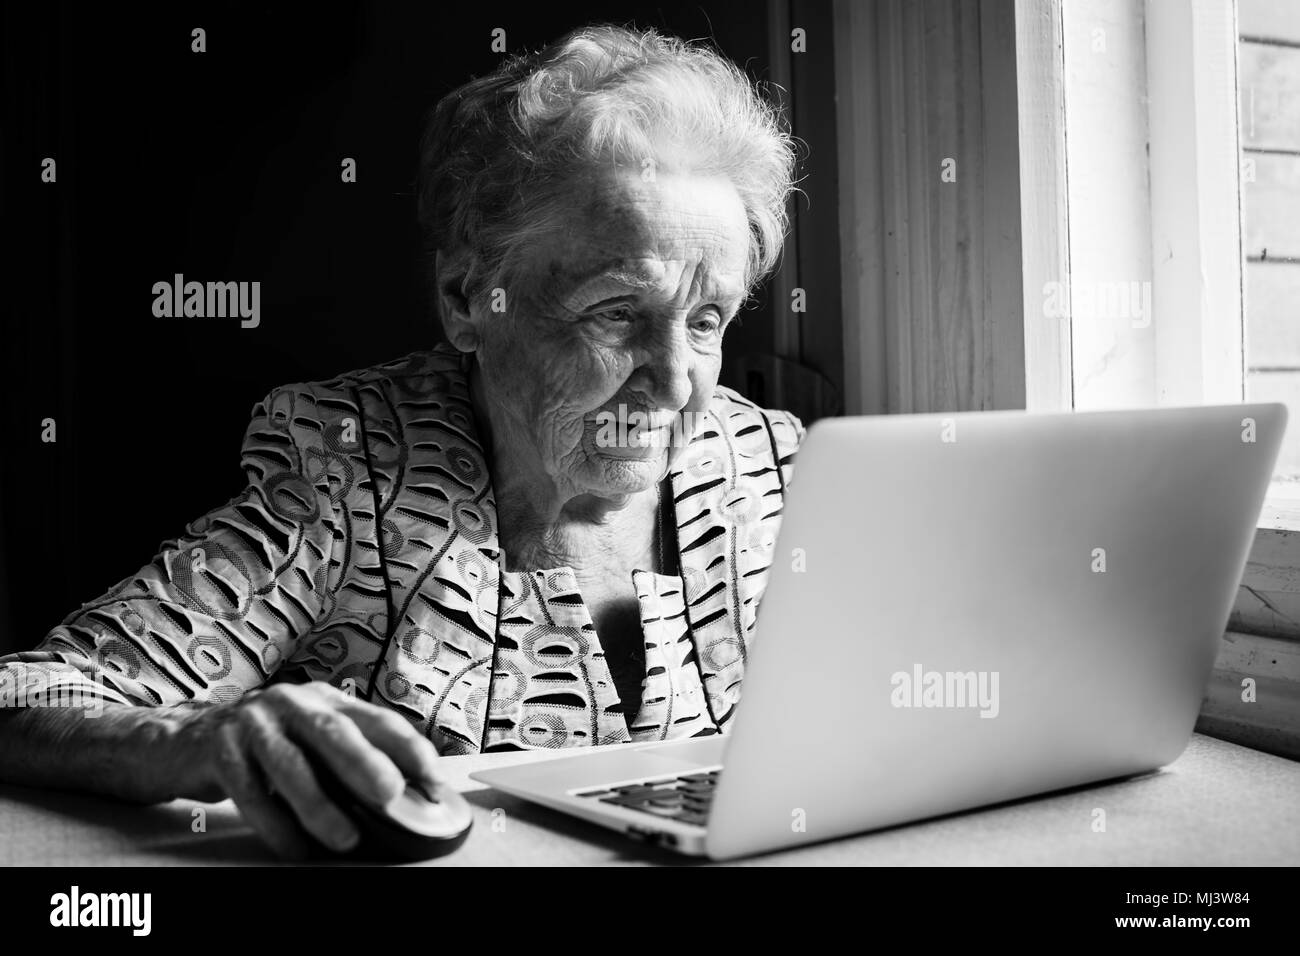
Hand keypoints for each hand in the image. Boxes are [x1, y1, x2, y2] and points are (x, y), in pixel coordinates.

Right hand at [178, 681, 440, 859]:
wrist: (184, 740)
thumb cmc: (264, 745)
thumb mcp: (310, 739)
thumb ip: (349, 757)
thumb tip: (405, 796)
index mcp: (325, 699)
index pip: (376, 718)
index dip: (408, 747)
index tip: (433, 779)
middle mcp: (292, 703)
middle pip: (334, 732)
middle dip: (366, 765)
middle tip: (392, 796)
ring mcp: (254, 723)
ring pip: (291, 766)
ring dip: (320, 807)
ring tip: (346, 838)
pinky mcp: (220, 749)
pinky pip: (250, 793)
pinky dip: (274, 825)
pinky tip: (294, 848)